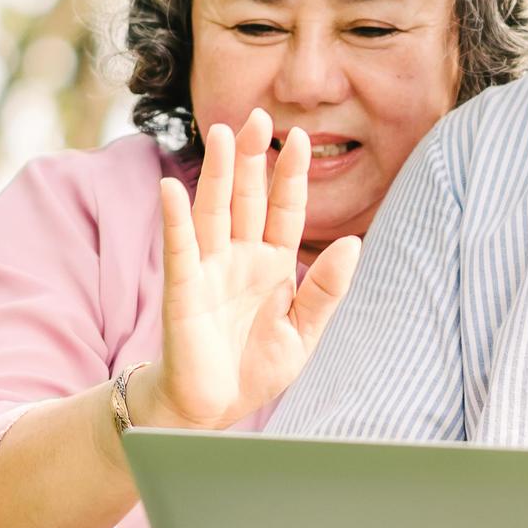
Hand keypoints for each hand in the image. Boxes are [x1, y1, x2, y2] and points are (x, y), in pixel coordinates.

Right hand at [143, 110, 361, 429]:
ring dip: (218, 174)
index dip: (290, 175)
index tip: (300, 137)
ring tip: (223, 134)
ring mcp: (209, 270)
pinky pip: (180, 248)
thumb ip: (325, 289)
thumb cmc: (252, 368)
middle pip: (247, 198)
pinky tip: (173, 187)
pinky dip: (176, 218)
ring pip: (214, 211)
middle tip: (259, 117)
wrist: (211, 410)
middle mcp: (240, 258)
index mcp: (272, 264)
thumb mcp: (302, 331)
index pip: (284, 209)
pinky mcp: (182, 290)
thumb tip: (354, 244)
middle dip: (253, 158)